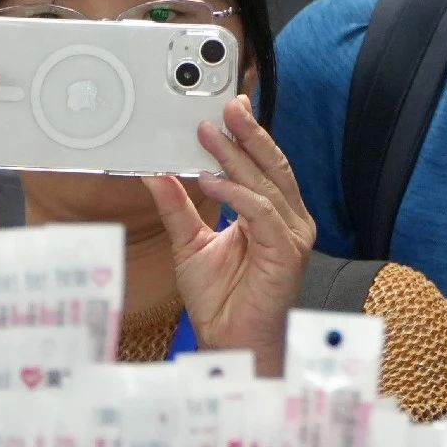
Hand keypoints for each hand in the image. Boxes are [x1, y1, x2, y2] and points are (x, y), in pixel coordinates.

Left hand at [145, 95, 316, 376]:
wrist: (230, 341)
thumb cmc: (220, 299)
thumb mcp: (189, 243)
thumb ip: (177, 207)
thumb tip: (155, 173)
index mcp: (270, 214)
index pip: (262, 165)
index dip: (248, 135)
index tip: (227, 107)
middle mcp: (286, 220)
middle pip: (270, 165)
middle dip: (248, 133)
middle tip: (225, 105)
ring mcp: (291, 234)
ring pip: (265, 183)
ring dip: (236, 156)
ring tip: (209, 135)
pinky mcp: (286, 251)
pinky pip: (261, 212)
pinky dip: (236, 193)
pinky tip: (211, 180)